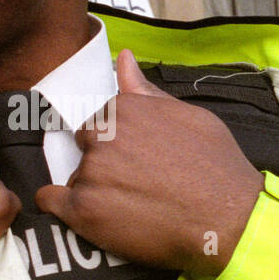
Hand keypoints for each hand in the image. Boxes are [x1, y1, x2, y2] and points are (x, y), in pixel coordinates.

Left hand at [36, 50, 263, 279]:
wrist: (228, 220)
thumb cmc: (216, 168)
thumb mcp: (188, 115)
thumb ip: (147, 91)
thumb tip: (124, 59)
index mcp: (125, 109)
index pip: (102, 120)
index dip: (119, 143)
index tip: (137, 159)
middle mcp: (103, 136)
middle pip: (85, 146)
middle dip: (103, 162)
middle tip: (134, 185)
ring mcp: (91, 173)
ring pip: (76, 177)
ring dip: (93, 190)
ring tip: (130, 208)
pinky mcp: (84, 210)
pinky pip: (50, 201)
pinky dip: (59, 207)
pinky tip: (86, 215)